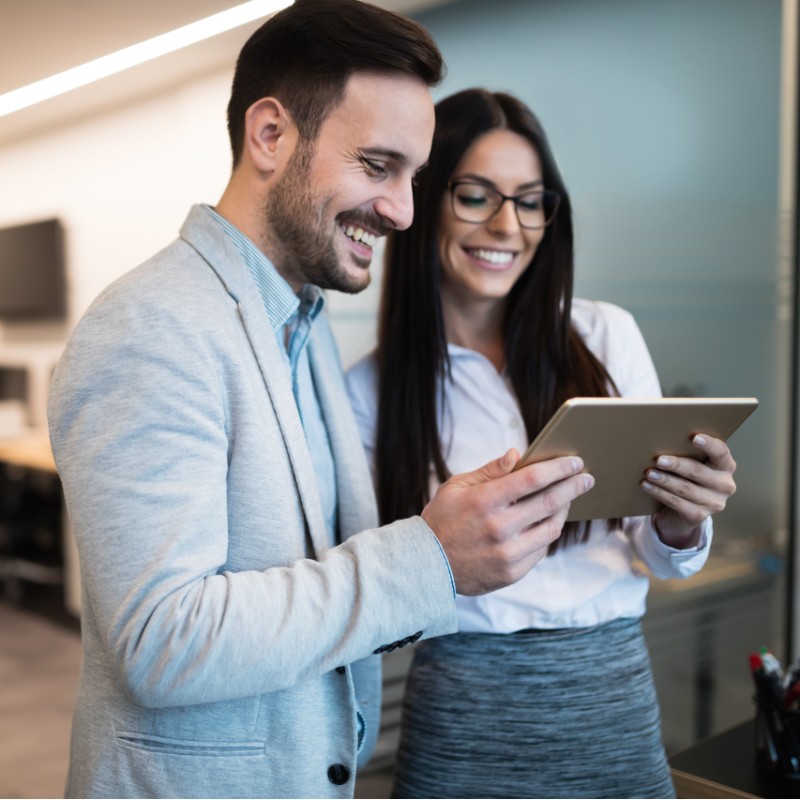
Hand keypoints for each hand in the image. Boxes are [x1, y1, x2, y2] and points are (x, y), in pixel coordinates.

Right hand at [421, 449, 593, 595]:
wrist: (427, 565)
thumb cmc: (442, 519)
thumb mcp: (456, 487)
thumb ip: (489, 471)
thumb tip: (516, 455)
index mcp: (484, 501)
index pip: (532, 479)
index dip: (558, 468)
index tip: (574, 460)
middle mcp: (499, 528)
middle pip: (549, 503)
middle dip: (573, 487)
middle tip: (587, 477)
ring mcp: (507, 553)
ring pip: (551, 528)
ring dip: (564, 510)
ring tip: (568, 498)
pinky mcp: (512, 572)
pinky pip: (541, 549)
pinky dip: (548, 532)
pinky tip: (548, 522)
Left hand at [642, 434, 736, 548]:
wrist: (683, 511)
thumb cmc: (687, 478)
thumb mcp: (692, 464)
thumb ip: (687, 453)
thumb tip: (662, 439)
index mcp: (726, 466)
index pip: (721, 453)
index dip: (709, 445)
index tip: (694, 437)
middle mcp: (724, 485)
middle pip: (698, 472)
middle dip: (677, 465)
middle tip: (658, 460)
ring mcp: (713, 503)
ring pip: (685, 489)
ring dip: (664, 480)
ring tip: (648, 473)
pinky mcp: (698, 516)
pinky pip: (676, 503)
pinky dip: (659, 493)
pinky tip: (646, 485)